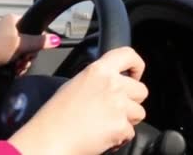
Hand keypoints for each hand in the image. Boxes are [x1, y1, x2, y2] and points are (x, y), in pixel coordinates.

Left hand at [0, 14, 60, 77]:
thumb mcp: (22, 44)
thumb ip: (40, 42)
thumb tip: (57, 40)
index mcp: (13, 20)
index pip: (33, 26)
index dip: (36, 38)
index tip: (35, 47)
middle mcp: (9, 28)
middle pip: (30, 42)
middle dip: (29, 54)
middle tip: (25, 59)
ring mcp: (6, 41)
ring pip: (24, 52)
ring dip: (24, 62)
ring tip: (18, 66)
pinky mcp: (2, 53)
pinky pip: (17, 59)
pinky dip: (17, 65)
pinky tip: (15, 70)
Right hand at [9, 47, 147, 154]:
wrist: (51, 136)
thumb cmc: (56, 113)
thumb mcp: (74, 84)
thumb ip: (97, 80)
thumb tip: (110, 84)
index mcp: (98, 70)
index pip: (128, 55)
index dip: (136, 65)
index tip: (135, 74)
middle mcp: (111, 84)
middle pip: (141, 90)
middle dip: (132, 101)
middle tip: (113, 108)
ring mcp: (118, 105)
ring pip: (139, 113)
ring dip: (127, 120)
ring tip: (105, 123)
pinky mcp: (121, 126)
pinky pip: (130, 132)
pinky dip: (120, 136)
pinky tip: (102, 135)